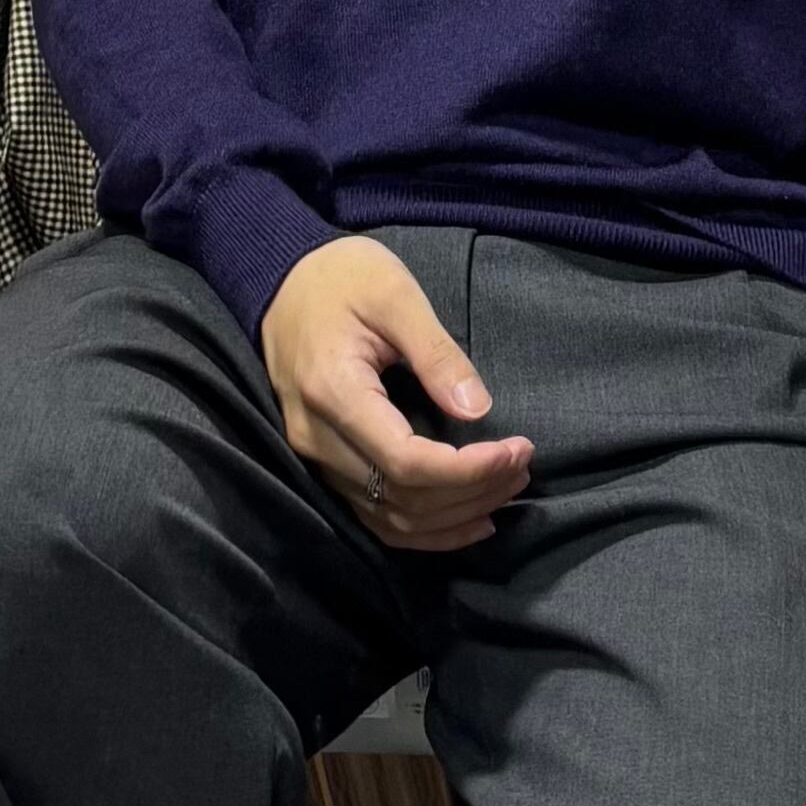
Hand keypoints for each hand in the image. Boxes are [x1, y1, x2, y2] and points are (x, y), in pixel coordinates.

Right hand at [260, 235, 534, 551]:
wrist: (282, 281)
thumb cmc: (340, 276)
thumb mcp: (395, 295)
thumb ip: (437, 354)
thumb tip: (477, 409)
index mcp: (333, 393)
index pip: (406, 462)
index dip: (468, 470)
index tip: (517, 450)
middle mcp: (316, 438)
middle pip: (403, 497)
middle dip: (473, 491)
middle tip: (522, 465)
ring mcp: (314, 457)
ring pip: (391, 518)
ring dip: (455, 514)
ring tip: (506, 488)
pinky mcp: (323, 463)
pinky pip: (375, 516)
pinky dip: (424, 528)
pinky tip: (467, 519)